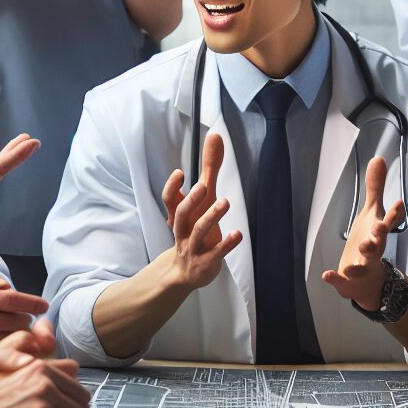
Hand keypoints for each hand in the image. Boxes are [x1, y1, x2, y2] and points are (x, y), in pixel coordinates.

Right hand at [0, 270, 48, 367]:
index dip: (33, 303)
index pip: (14, 299)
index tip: (44, 306)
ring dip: (18, 338)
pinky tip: (2, 349)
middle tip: (22, 321)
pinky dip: (6, 353)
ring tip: (10, 334)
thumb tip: (12, 288)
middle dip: (25, 321)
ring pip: (12, 341)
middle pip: (18, 322)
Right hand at [160, 133, 241, 291]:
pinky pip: (216, 252)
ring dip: (211, 216)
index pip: (168, 199)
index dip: (172, 186)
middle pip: (181, 213)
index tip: (180, 173)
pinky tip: (238, 234)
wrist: (186, 271)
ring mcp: (194, 246)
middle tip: (203, 186)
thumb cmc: (195, 226)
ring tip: (226, 202)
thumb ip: (210, 167)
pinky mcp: (207, 261)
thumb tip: (215, 135)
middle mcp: (183, 228)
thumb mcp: (201, 198)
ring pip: (199, 231)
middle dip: (191, 199)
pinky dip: (227, 243)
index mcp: (179, 214)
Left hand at [321, 157, 404, 310]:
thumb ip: (375, 188)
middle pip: (377, 245)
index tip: (398, 204)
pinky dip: (335, 278)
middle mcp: (372, 251)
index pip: (388, 223)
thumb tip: (378, 158)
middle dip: (378, 238)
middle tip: (379, 230)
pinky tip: (326, 274)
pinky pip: (342, 281)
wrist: (369, 281)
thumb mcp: (372, 213)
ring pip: (362, 266)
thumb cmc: (370, 241)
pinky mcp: (349, 281)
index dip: (393, 215)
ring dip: (358, 264)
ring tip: (352, 264)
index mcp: (378, 234)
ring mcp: (361, 267)